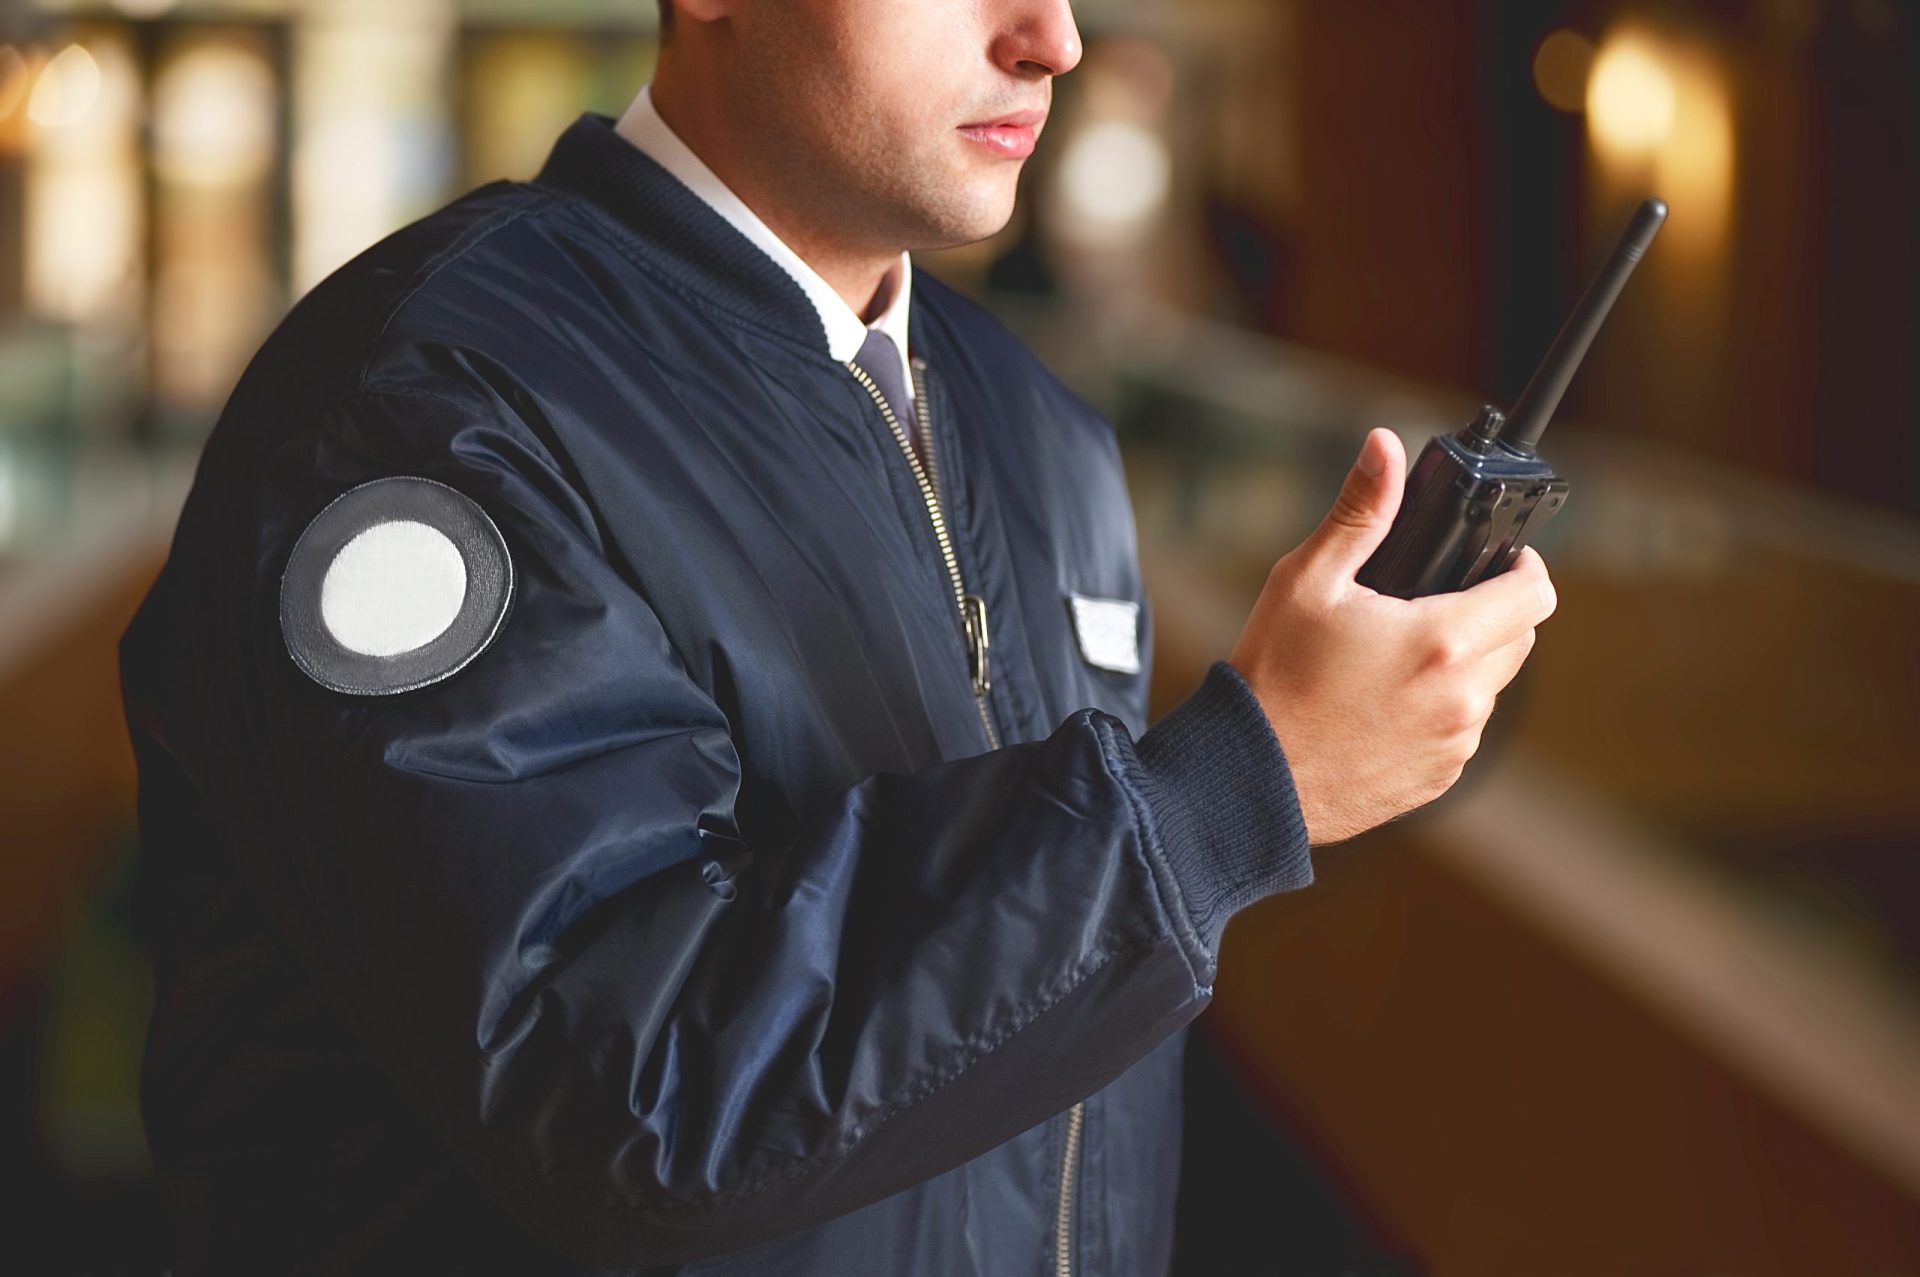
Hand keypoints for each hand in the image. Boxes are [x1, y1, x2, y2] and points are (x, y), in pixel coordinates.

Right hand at [1229, 428, 1556, 844]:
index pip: (1535, 593)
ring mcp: (1455, 745)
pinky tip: (1382, 702)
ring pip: (1490, 687)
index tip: (1498, 559)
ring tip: (1396, 656)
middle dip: (1490, 613)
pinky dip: (1438, 710)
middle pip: (1520, 638)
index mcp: (1443, 640)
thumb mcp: (1308, 581)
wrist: (1250, 776)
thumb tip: (1385, 447)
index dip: (1523, 567)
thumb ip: (1360, 511)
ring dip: (1464, 664)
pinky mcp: (1438, 778)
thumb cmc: (1273, 677)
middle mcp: (1463, 698)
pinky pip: (1459, 731)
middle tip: (1431, 602)